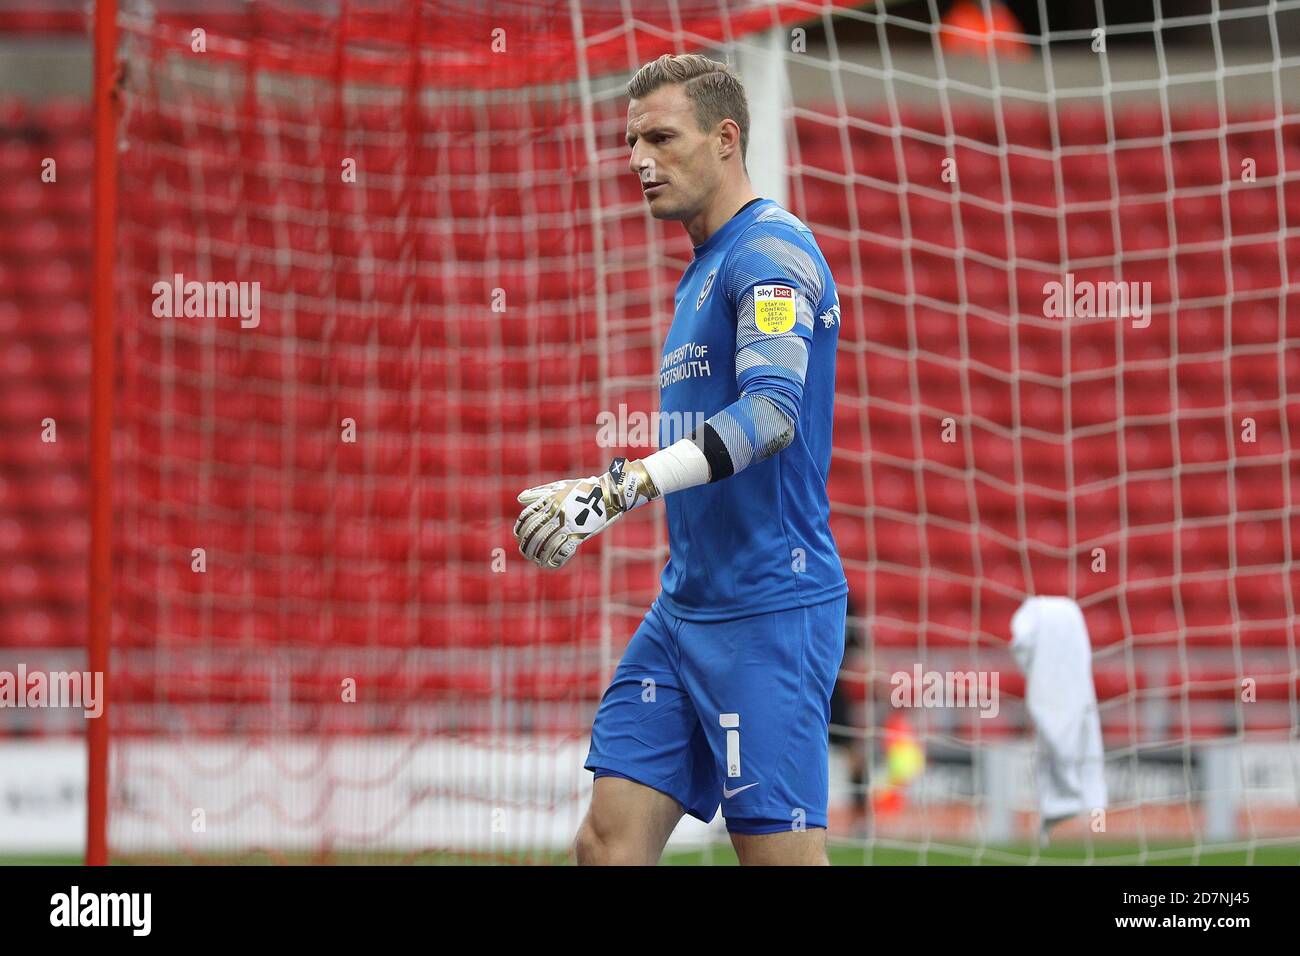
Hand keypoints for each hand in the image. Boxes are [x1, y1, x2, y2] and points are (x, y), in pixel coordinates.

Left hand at [513, 458, 657, 568]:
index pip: (526, 518)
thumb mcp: (559, 486)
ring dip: (538, 555)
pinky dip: (554, 560)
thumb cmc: (583, 489)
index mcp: (549, 502)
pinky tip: (550, 564)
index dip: (520, 530)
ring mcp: (566, 525)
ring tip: (536, 560)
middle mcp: (555, 514)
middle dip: (527, 546)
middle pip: (533, 534)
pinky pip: (562, 551)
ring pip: (545, 545)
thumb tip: (520, 498)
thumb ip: (539, 493)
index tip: (519, 536)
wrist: (607, 493)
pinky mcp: (579, 535)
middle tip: (526, 552)